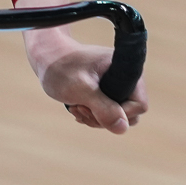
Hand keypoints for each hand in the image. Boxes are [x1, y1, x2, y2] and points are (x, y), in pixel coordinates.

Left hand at [24, 26, 148, 134]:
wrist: (46, 56)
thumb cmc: (61, 67)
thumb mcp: (80, 89)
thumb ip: (102, 107)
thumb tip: (123, 128)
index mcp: (126, 70)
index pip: (139, 105)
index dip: (118, 113)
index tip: (92, 107)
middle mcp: (126, 77)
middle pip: (129, 114)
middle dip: (104, 118)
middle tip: (80, 108)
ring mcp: (116, 85)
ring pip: (117, 116)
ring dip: (95, 118)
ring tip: (75, 107)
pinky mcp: (107, 92)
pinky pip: (107, 113)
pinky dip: (92, 115)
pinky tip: (77, 107)